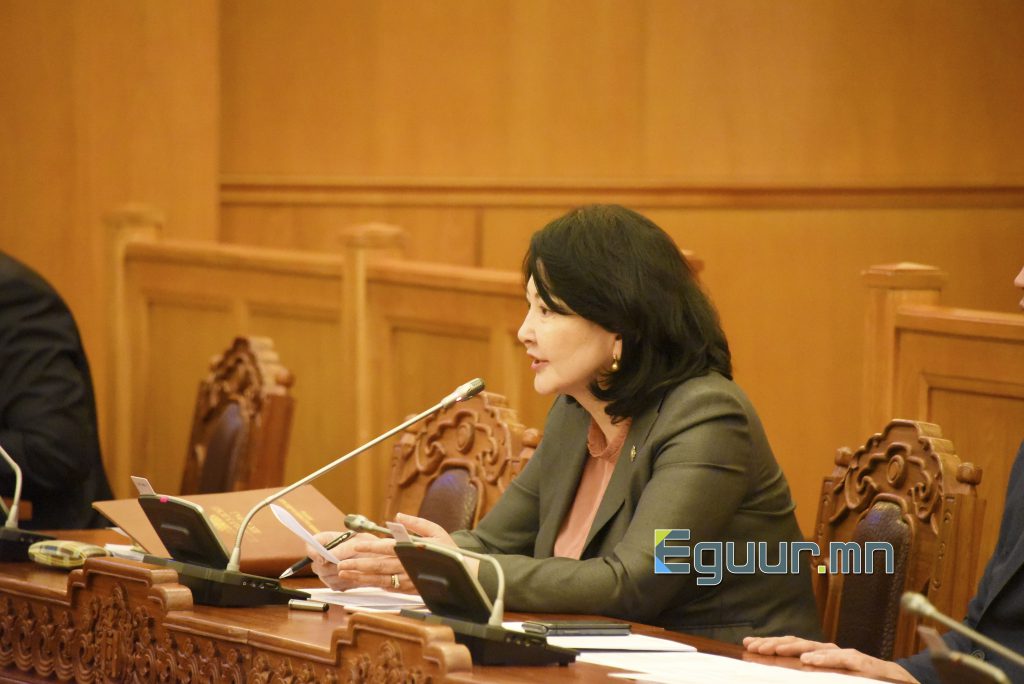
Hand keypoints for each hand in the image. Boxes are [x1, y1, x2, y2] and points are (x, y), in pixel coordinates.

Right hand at [307, 531, 378, 590]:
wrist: (378, 557)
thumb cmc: (367, 545)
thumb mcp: (356, 542)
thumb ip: (340, 550)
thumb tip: (325, 559)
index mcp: (325, 540)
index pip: (310, 546)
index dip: (313, 553)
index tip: (323, 558)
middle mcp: (322, 556)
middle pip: (316, 566)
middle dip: (332, 566)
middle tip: (346, 564)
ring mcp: (326, 571)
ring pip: (326, 577)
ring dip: (340, 574)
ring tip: (354, 568)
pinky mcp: (334, 582)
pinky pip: (334, 585)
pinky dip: (345, 581)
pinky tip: (355, 575)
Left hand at [331, 513, 476, 591]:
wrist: (466, 575)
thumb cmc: (449, 551)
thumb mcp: (436, 531)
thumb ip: (416, 523)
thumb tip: (397, 516)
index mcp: (414, 550)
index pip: (388, 548)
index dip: (371, 547)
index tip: (356, 544)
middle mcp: (409, 566)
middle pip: (380, 566)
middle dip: (358, 565)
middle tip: (341, 564)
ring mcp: (409, 581)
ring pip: (380, 579)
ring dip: (361, 577)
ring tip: (345, 574)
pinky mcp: (410, 590)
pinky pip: (389, 588)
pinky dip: (374, 585)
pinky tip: (361, 582)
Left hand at [742, 637, 917, 681]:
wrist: (901, 682)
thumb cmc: (863, 681)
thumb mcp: (832, 679)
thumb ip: (808, 675)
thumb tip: (784, 673)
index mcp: (821, 656)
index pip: (791, 646)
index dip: (769, 643)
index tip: (747, 644)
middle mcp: (830, 652)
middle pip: (797, 643)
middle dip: (773, 643)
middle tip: (753, 646)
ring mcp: (846, 656)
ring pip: (815, 647)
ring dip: (792, 647)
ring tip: (773, 650)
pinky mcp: (863, 664)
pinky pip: (842, 659)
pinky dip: (825, 659)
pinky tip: (809, 660)